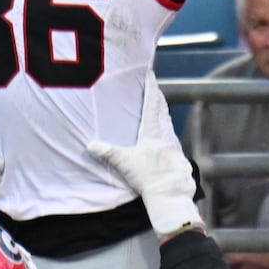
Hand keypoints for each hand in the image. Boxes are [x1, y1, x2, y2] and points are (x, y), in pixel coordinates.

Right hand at [87, 79, 203, 237]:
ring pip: (168, 123)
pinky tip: (163, 138)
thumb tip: (90, 145)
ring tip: (157, 109)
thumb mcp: (124, 162)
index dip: (151, 87)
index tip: (150, 74)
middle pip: (163, 110)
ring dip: (162, 114)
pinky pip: (171, 138)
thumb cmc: (148, 176)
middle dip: (158, 97)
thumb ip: (107, 152)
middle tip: (154, 88)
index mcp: (153, 130)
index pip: (152, 103)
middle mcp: (166, 134)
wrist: (170, 194)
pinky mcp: (178, 156)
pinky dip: (166, 131)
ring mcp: (174, 145)